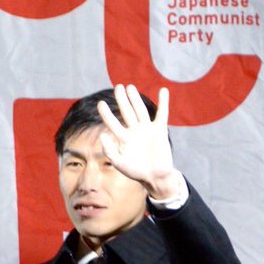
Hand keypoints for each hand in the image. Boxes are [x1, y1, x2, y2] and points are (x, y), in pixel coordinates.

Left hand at [97, 84, 179, 199]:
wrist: (154, 177)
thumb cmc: (136, 171)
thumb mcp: (118, 163)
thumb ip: (109, 150)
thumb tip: (103, 134)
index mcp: (123, 138)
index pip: (113, 123)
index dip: (106, 114)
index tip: (100, 103)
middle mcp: (135, 131)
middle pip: (127, 112)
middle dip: (122, 100)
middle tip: (118, 87)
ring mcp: (147, 130)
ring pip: (140, 111)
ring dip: (136, 99)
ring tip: (130, 87)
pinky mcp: (160, 130)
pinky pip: (162, 114)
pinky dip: (164, 102)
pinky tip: (163, 90)